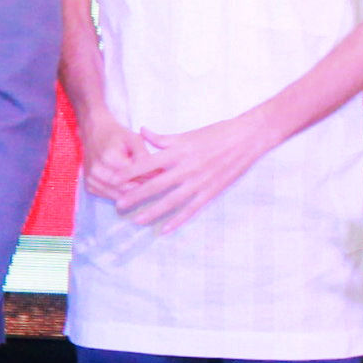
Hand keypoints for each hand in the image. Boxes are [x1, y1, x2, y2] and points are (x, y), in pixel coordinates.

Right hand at [72, 109, 154, 202]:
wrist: (94, 133)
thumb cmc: (116, 135)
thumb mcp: (133, 138)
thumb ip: (143, 154)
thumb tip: (154, 172)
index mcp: (109, 157)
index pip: (133, 174)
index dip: (147, 176)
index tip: (160, 176)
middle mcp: (97, 171)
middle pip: (125, 187)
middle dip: (142, 187)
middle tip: (155, 184)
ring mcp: (92, 179)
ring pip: (118, 195)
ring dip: (132, 194)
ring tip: (144, 188)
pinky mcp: (90, 186)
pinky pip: (109, 196)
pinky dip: (121, 195)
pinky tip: (130, 190)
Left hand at [102, 114, 274, 232]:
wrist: (248, 138)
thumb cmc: (217, 133)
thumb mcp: (187, 134)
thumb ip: (163, 138)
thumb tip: (141, 132)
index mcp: (179, 151)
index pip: (147, 164)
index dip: (129, 172)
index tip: (114, 179)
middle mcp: (186, 168)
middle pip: (155, 185)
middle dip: (135, 196)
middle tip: (119, 205)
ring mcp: (199, 182)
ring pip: (171, 201)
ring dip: (153, 212)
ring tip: (137, 220)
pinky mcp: (211, 192)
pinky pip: (191, 209)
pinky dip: (178, 221)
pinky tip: (165, 230)